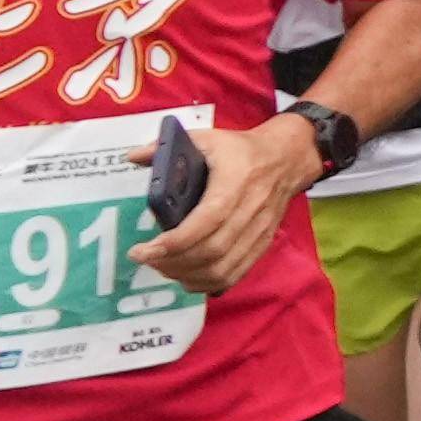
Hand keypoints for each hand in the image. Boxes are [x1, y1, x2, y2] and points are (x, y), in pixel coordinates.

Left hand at [139, 118, 323, 301]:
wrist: (287, 159)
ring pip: (223, 268)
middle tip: (146, 259)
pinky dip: (207, 283)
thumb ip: (166, 147)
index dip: (174, 242)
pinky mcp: (262, 244)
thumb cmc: (241, 150)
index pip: (206, 220)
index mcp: (236, 181)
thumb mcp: (206, 138)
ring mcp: (259, 231)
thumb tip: (133, 158)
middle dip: (173, 262)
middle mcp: (251, 210)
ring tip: (162, 267)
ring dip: (187, 275)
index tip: (144, 250)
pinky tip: (186, 277)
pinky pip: (235, 274)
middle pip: (212, 250)